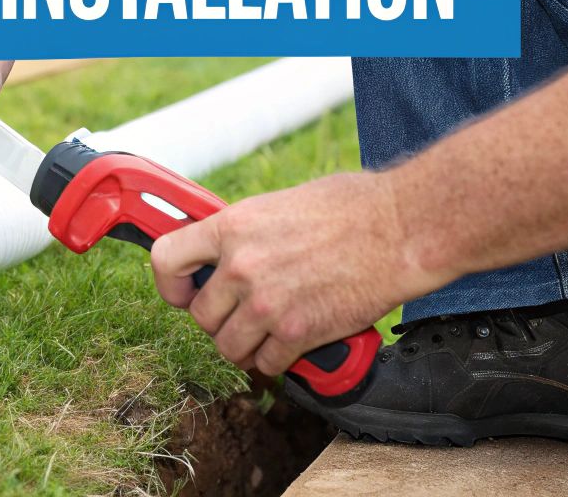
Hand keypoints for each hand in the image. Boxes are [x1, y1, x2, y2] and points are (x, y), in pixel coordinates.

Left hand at [149, 172, 437, 376]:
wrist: (400, 229)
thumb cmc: (353, 207)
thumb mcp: (283, 203)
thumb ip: (250, 231)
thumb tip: (235, 248)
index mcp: (233, 226)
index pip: (166, 259)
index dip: (170, 283)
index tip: (183, 292)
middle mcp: (242, 266)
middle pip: (200, 316)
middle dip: (219, 321)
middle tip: (241, 315)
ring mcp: (267, 303)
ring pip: (228, 347)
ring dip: (244, 347)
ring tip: (264, 336)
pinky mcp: (298, 332)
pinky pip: (267, 365)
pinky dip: (277, 362)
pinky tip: (292, 346)